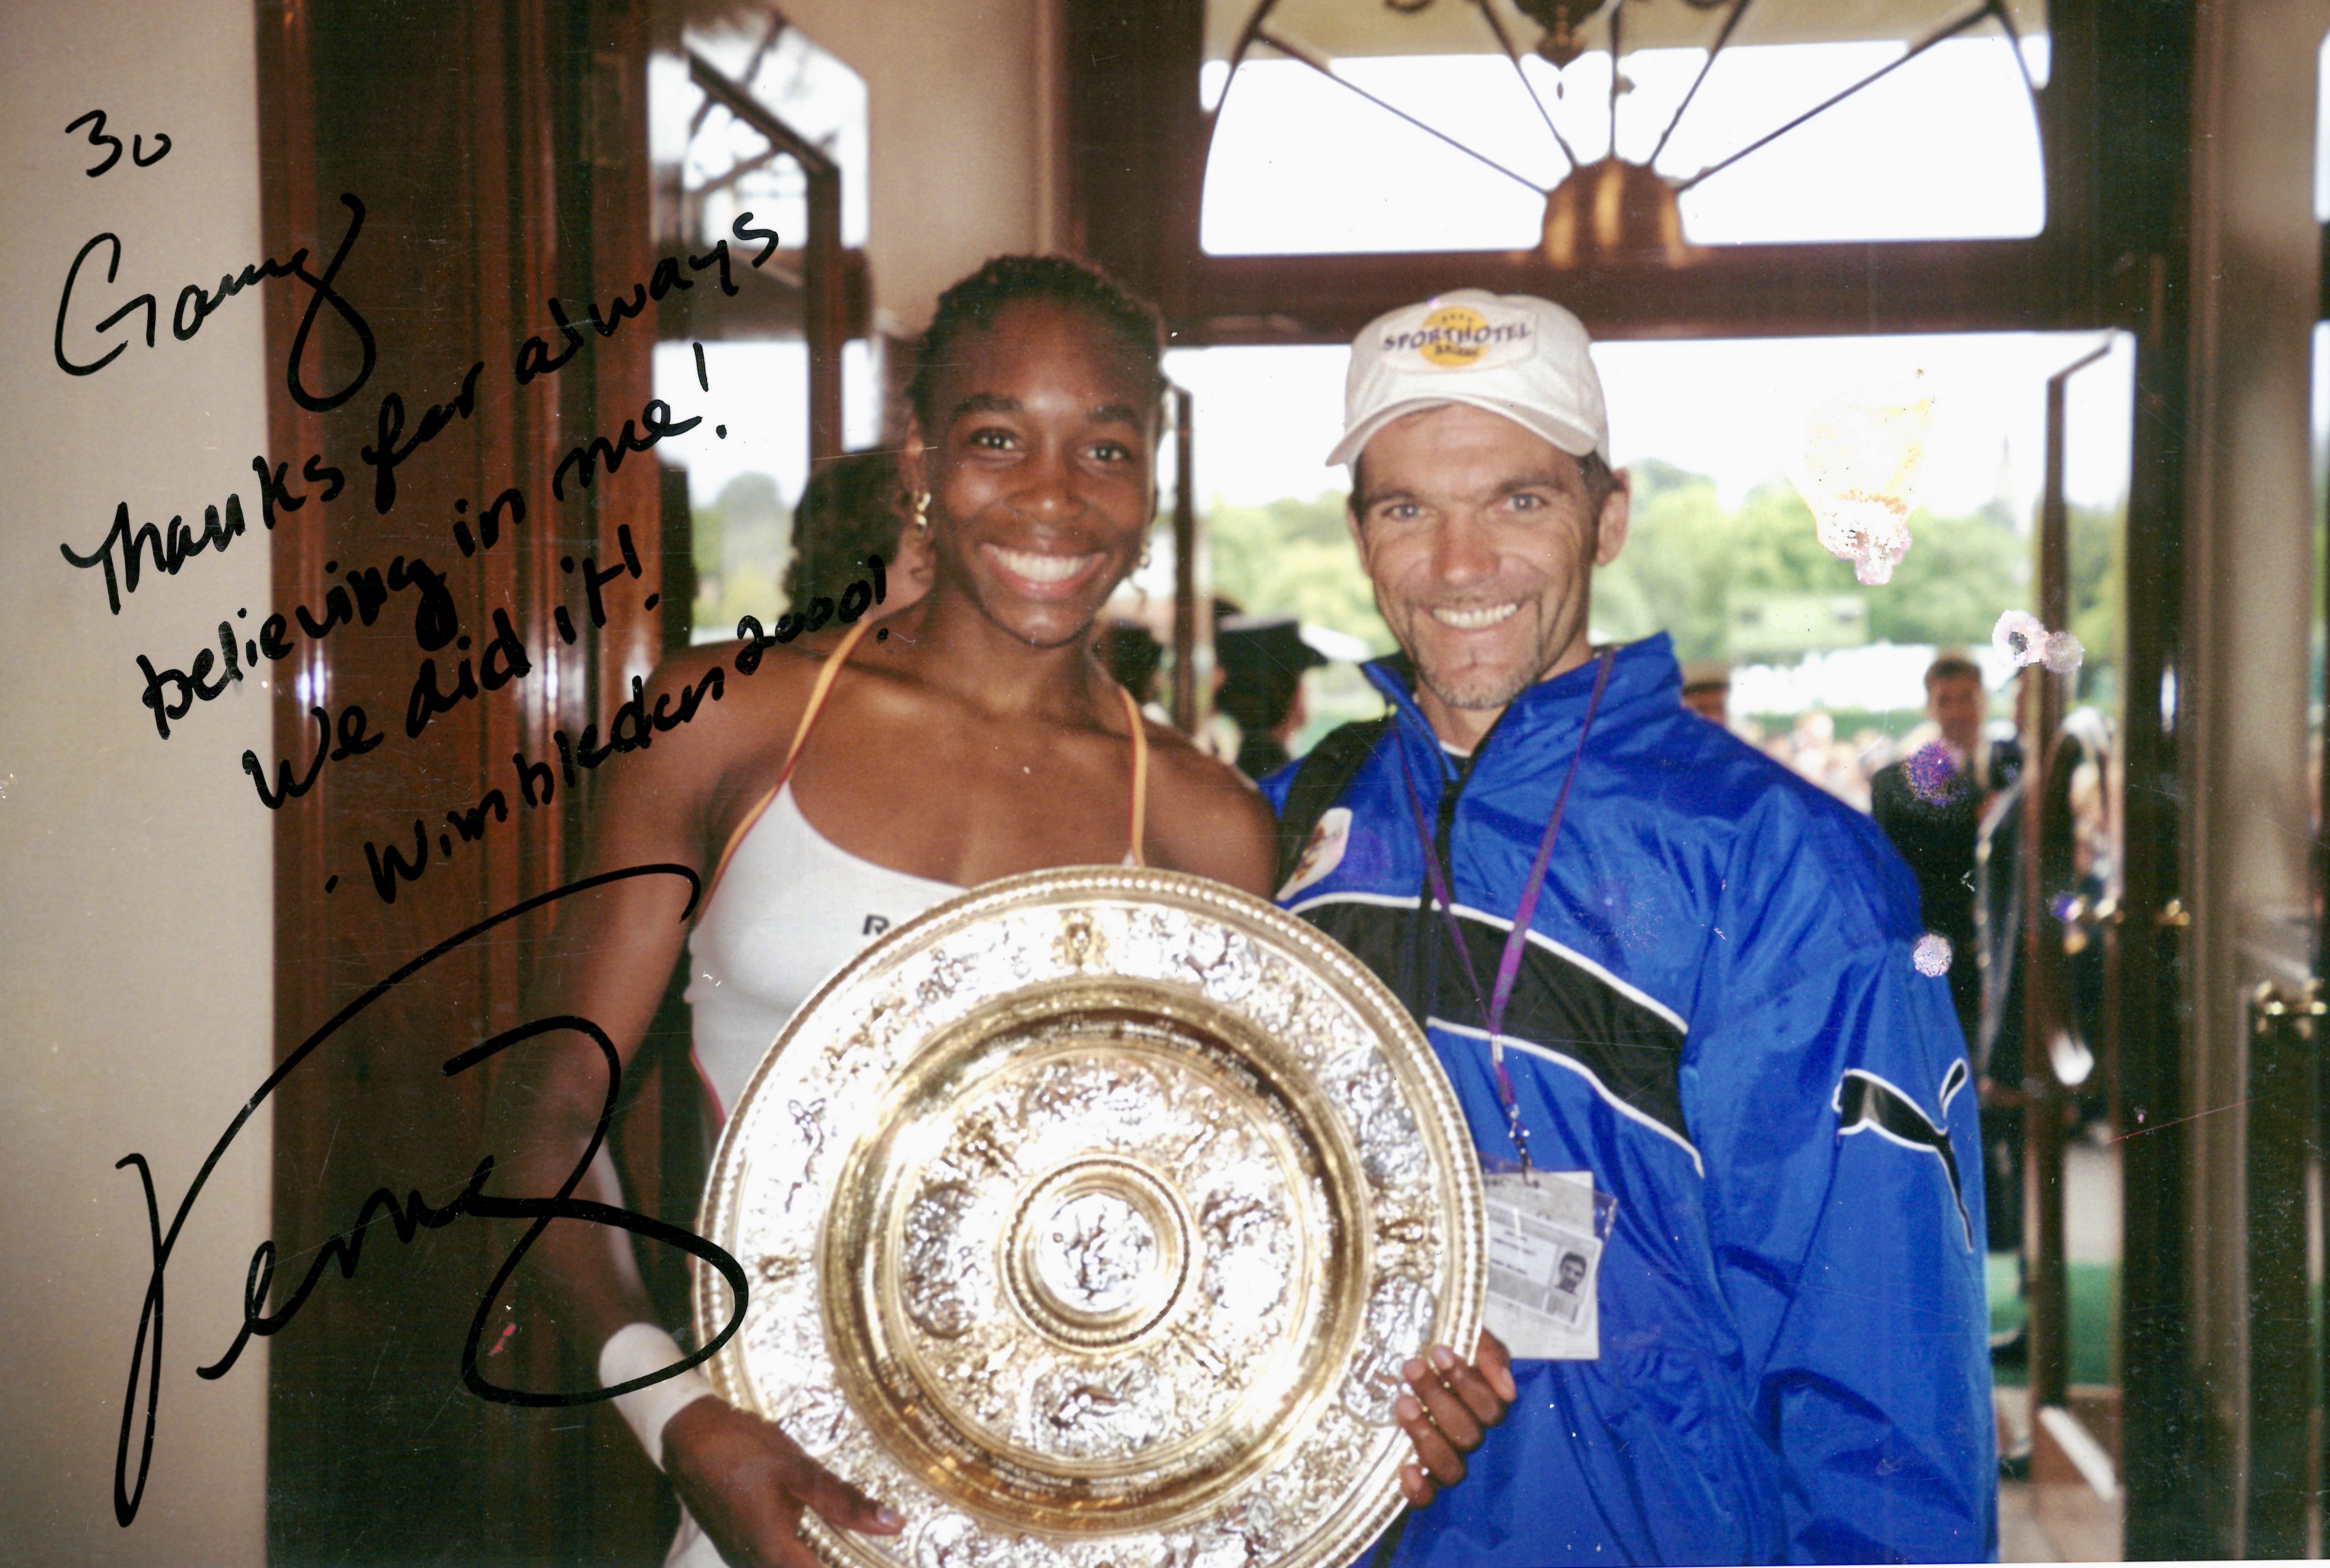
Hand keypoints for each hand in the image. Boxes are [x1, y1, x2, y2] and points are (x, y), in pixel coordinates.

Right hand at [663, 1396, 904, 1567]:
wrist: (689, 1436)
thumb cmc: (745, 1451)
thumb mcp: (800, 1472)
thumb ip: (845, 1503)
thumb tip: (894, 1525)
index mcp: (775, 1551)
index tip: (888, 1564)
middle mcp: (755, 1562)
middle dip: (834, 1562)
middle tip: (871, 1554)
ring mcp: (743, 1554)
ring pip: (787, 1566)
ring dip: (815, 1558)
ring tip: (851, 1546)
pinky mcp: (738, 1542)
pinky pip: (773, 1559)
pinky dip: (798, 1553)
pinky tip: (816, 1533)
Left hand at [1393, 1329, 1515, 1507]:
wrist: (1390, 1341)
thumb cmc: (1431, 1342)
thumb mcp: (1462, 1333)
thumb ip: (1488, 1352)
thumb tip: (1507, 1391)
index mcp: (1481, 1405)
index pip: (1489, 1408)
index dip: (1466, 1382)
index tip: (1438, 1351)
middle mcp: (1467, 1436)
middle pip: (1468, 1435)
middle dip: (1437, 1399)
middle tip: (1411, 1368)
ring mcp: (1444, 1458)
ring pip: (1452, 1467)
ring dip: (1426, 1435)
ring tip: (1402, 1403)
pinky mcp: (1418, 1477)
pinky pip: (1427, 1498)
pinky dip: (1420, 1490)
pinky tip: (1407, 1469)